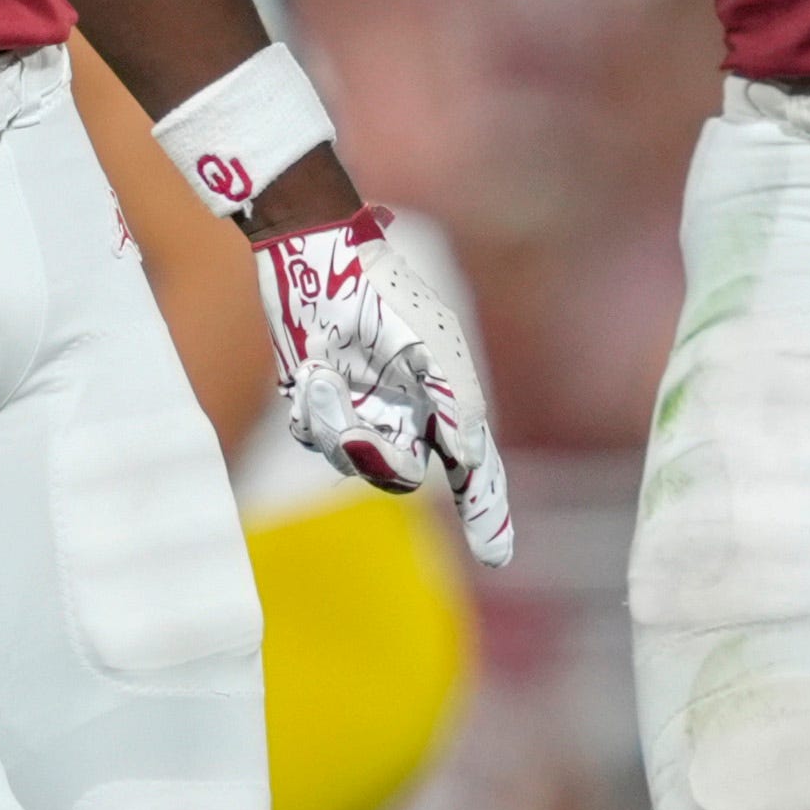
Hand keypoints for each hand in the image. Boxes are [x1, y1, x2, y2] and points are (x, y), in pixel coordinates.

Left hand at [255, 207, 512, 564]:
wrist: (318, 255)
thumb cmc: (386, 292)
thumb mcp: (434, 346)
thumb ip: (459, 403)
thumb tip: (470, 456)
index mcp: (446, 400)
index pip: (474, 469)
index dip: (488, 512)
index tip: (497, 555)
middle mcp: (407, 413)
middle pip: (399, 472)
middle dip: (376, 454)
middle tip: (354, 423)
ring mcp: (364, 410)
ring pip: (349, 459)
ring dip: (334, 420)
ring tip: (323, 374)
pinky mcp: (321, 403)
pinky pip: (316, 436)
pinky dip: (312, 408)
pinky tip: (312, 369)